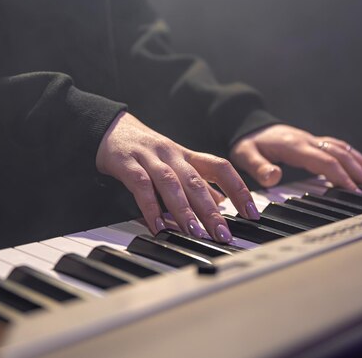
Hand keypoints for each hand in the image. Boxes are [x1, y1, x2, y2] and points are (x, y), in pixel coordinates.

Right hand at [96, 112, 259, 241]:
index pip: (221, 167)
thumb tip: (222, 202)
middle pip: (196, 180)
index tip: (251, 213)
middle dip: (211, 210)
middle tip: (223, 234)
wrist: (110, 128)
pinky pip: (141, 186)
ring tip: (195, 232)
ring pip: (171, 183)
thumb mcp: (174, 163)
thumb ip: (197, 182)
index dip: (238, 189)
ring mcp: (149, 158)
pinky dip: (150, 207)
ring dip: (184, 209)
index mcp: (186, 155)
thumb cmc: (145, 150)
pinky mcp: (126, 163)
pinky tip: (158, 226)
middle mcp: (171, 154)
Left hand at [229, 124, 361, 191]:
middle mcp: (308, 141)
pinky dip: (357, 157)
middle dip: (361, 173)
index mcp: (294, 145)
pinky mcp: (314, 142)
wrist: (247, 126)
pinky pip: (340, 148)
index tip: (356, 191)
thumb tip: (274, 177)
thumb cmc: (247, 143)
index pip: (324, 161)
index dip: (341, 176)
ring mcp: (313, 140)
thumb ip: (259, 167)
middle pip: (340, 155)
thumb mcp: (245, 155)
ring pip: (344, 150)